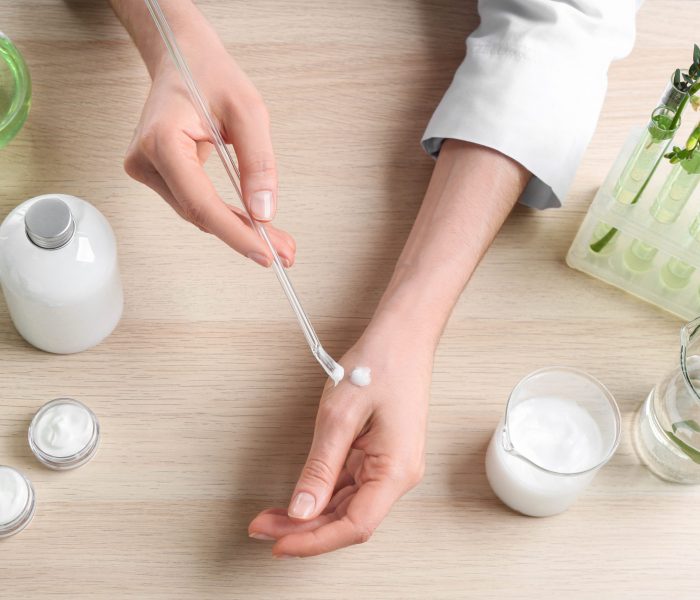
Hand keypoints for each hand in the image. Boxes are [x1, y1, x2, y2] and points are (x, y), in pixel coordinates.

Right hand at [123, 39, 294, 266]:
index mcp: (162, 139)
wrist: (180, 55)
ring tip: (276, 241)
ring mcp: (146, 168)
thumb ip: (258, 162)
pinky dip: (225, 215)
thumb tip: (264, 212)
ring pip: (197, 213)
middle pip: (199, 214)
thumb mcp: (248, 111)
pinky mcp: (157, 173)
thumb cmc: (210, 74)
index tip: (266, 254)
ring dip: (237, 229)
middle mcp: (145, 159)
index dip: (235, 233)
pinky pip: (194, 203)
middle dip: (244, 236)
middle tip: (284, 253)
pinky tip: (253, 225)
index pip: (200, 202)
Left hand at [249, 325, 432, 556]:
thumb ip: (319, 467)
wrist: (402, 337)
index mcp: (396, 469)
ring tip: (271, 516)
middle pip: (349, 519)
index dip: (314, 541)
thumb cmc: (380, 365)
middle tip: (262, 527)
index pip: (355, 525)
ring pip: (347, 506)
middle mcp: (398, 474)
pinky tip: (297, 498)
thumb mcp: (339, 416)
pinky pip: (349, 486)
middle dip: (304, 529)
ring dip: (309, 514)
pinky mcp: (380, 456)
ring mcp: (390, 466)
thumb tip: (300, 509)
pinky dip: (321, 494)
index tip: (278, 543)